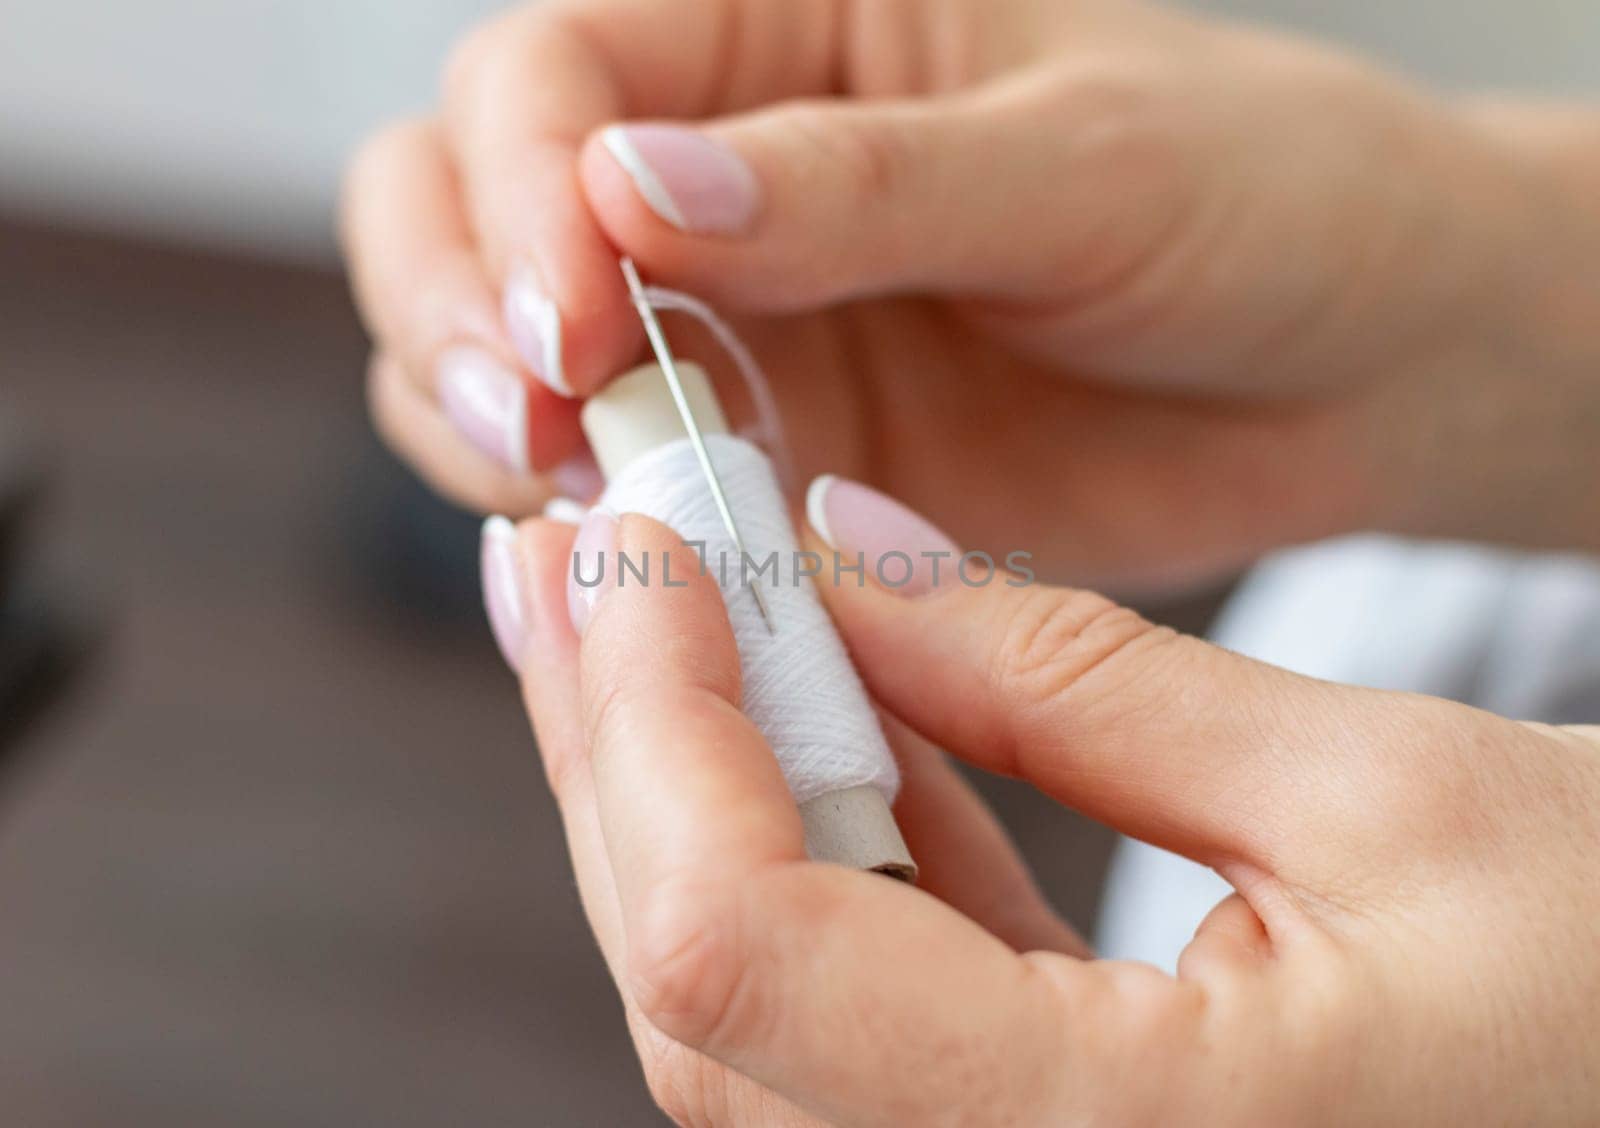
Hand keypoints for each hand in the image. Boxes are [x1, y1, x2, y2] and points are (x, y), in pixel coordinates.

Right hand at [344, 0, 1599, 591]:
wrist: (1346, 370)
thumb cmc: (1255, 203)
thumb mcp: (1079, 162)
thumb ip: (855, 183)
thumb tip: (628, 193)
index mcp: (788, 27)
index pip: (552, 70)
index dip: (520, 192)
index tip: (574, 322)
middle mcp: (722, 171)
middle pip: (458, 196)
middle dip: (457, 310)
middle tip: (532, 423)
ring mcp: (729, 321)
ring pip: (503, 353)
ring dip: (491, 427)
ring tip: (579, 497)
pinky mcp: (765, 455)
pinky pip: (617, 489)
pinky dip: (593, 530)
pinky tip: (639, 559)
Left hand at [481, 485, 1599, 1125]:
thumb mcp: (1377, 791)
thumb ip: (1070, 678)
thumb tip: (842, 558)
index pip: (735, 946)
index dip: (652, 720)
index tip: (634, 540)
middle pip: (699, 981)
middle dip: (624, 739)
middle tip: (582, 551)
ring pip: (748, 996)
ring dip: (689, 781)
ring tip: (650, 601)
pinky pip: (858, 995)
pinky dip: (813, 836)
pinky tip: (799, 697)